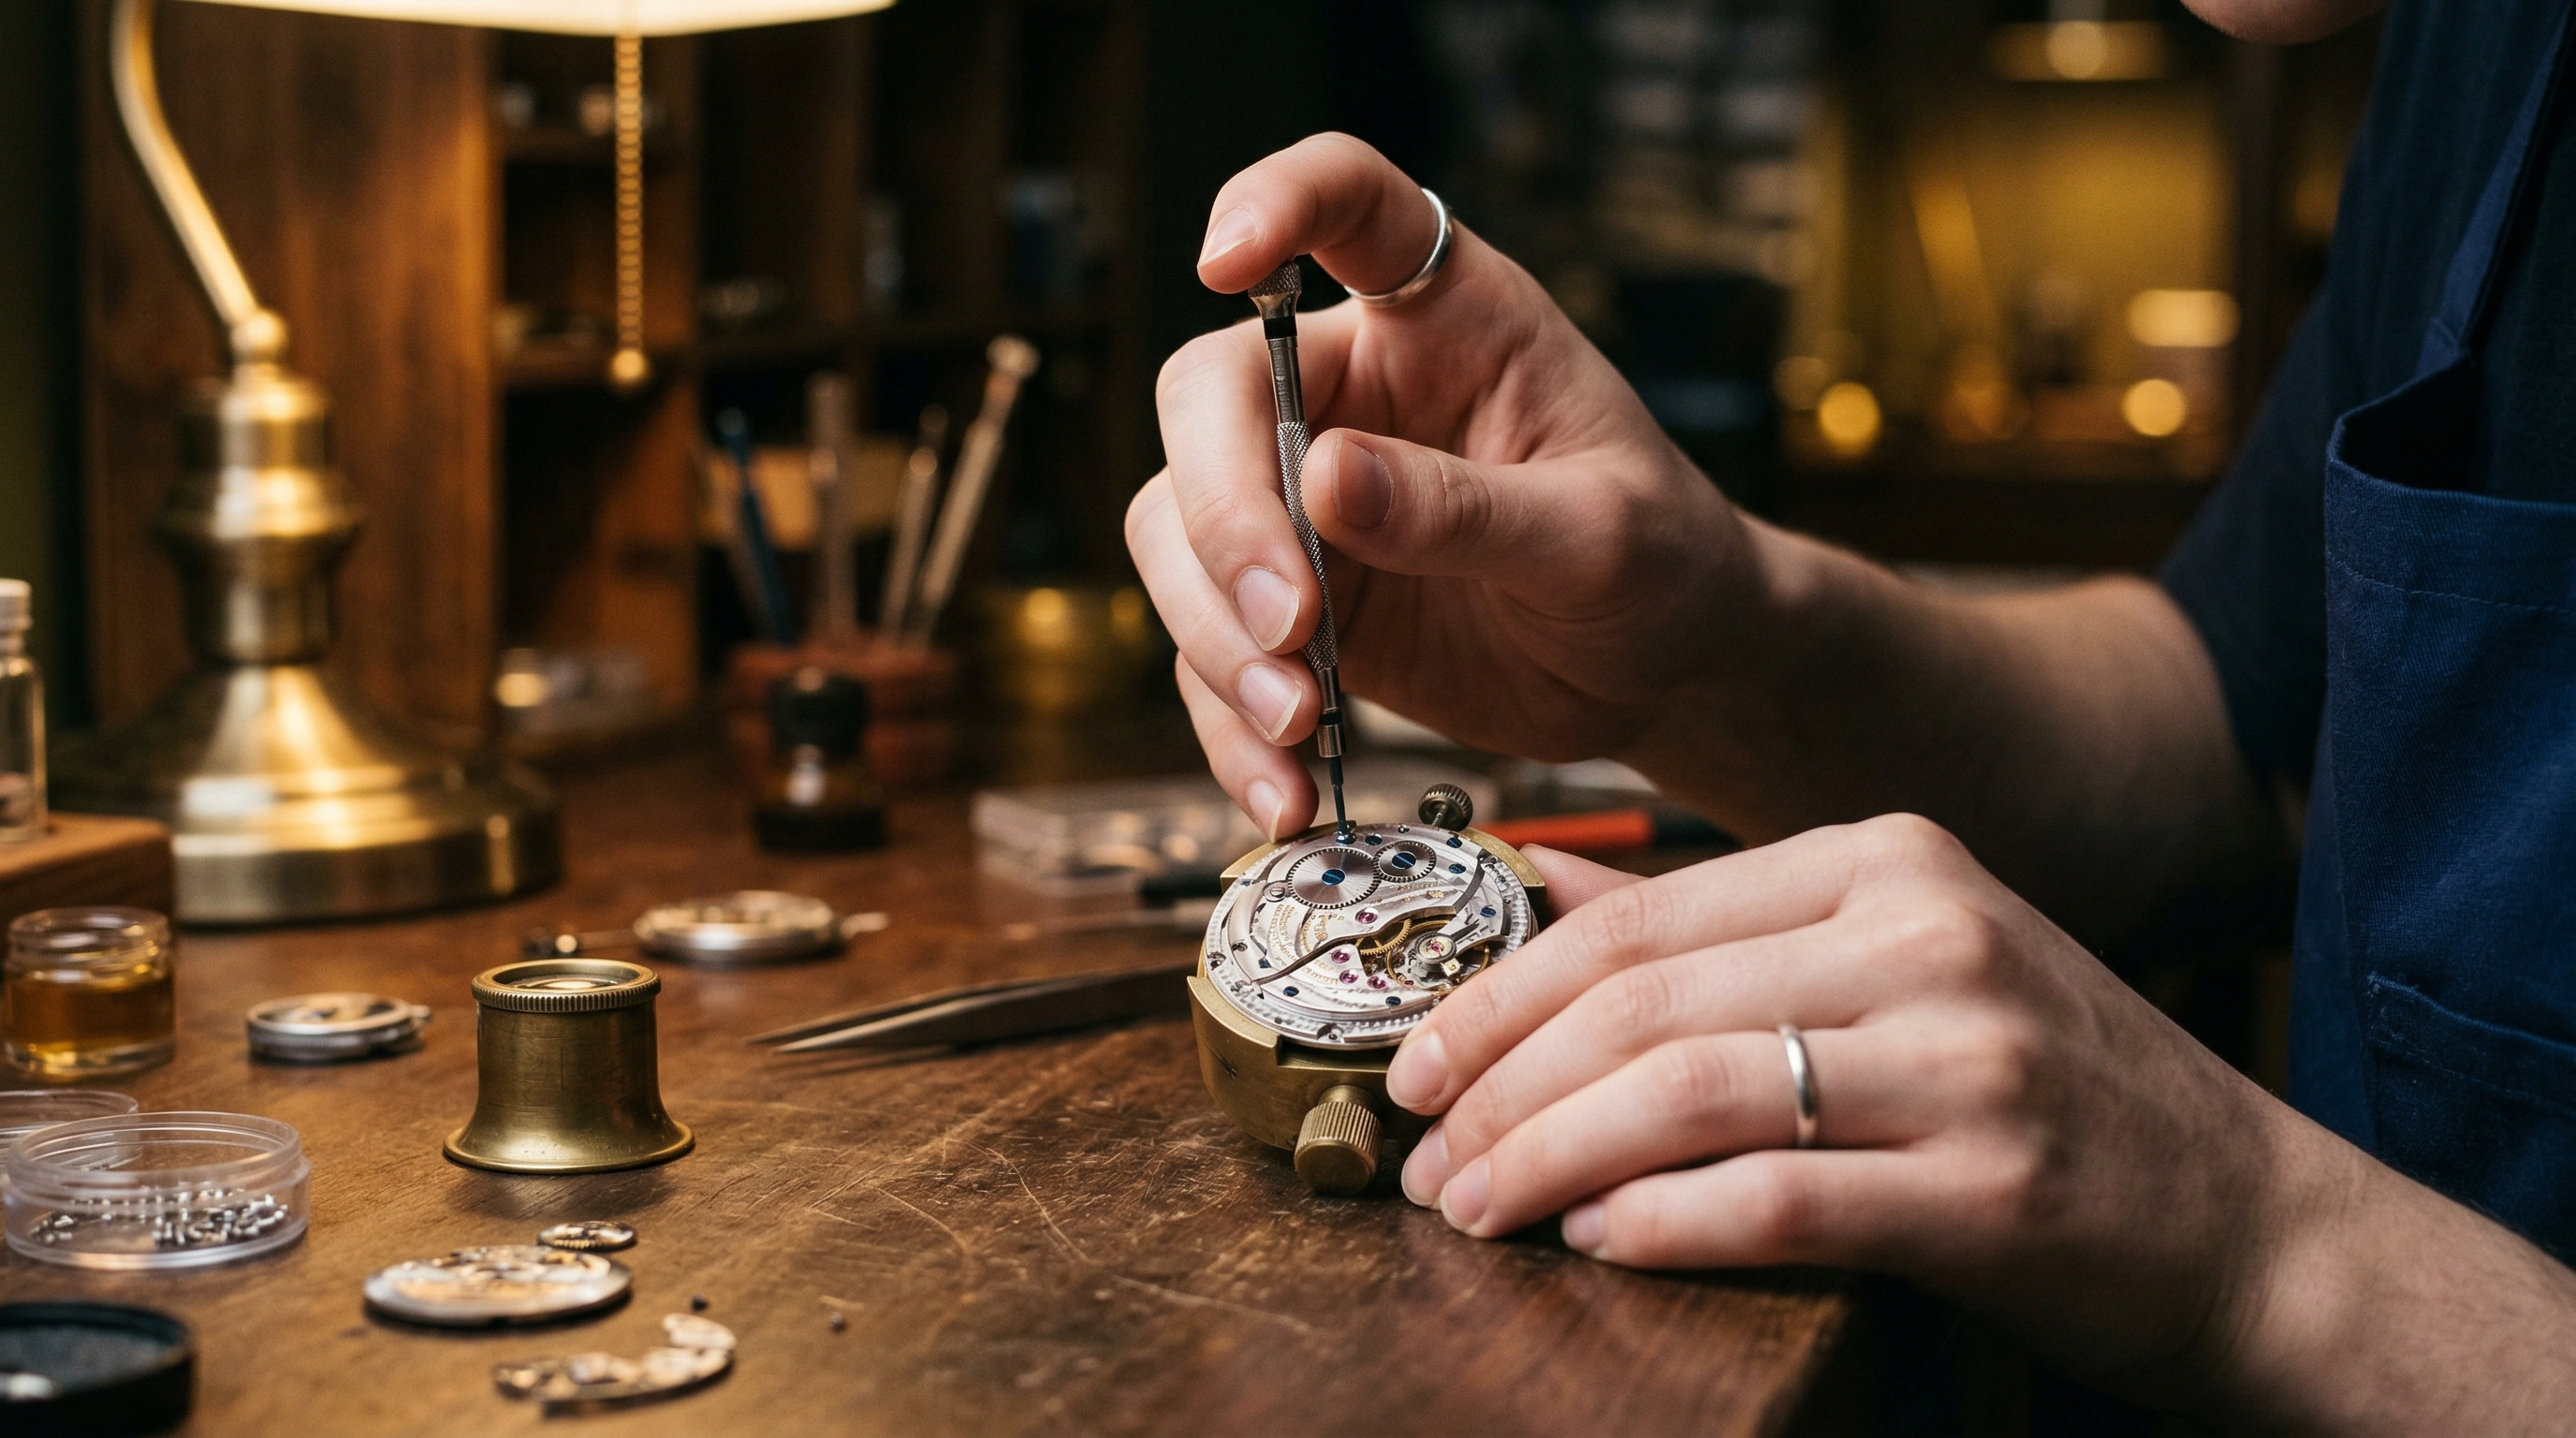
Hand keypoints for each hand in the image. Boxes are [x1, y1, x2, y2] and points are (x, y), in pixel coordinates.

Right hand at [1129, 134, 1752, 837]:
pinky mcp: (1288, 605)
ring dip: (1213, 637)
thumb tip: (1324, 481)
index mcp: (1443, 316)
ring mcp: (1303, 500)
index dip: (1271, 201)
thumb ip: (1468, 509)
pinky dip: (1228, 728)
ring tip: (1293, 724)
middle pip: (1208, 404)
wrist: (1665, 671)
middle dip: (1223, 517)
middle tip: (1289, 625)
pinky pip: (1210, 655)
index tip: (1223, 257)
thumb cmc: (1660, 563)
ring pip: (1175, 534)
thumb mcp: (1599, 534)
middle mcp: (1348, 391)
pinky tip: (1282, 791)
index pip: (1344, 202)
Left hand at [1387, 814, 2297, 1396]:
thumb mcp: (1899, 961)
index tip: (1414, 1059)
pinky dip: (1663, 1225)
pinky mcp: (1993, 1189)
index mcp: (1890, 856)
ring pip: (1687, 1095)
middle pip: (1642, 1003)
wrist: (2253, 1221)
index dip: (1499, 992)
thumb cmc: (2047, 1090)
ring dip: (1549, 1161)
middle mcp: (1929, 932)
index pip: (1638, 917)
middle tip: (1421, 1154)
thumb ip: (1727, 935)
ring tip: (1475, 1209)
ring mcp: (1970, 1056)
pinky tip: (1595, 1244)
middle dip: (1498, 1084)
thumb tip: (1536, 911)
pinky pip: (1777, 1200)